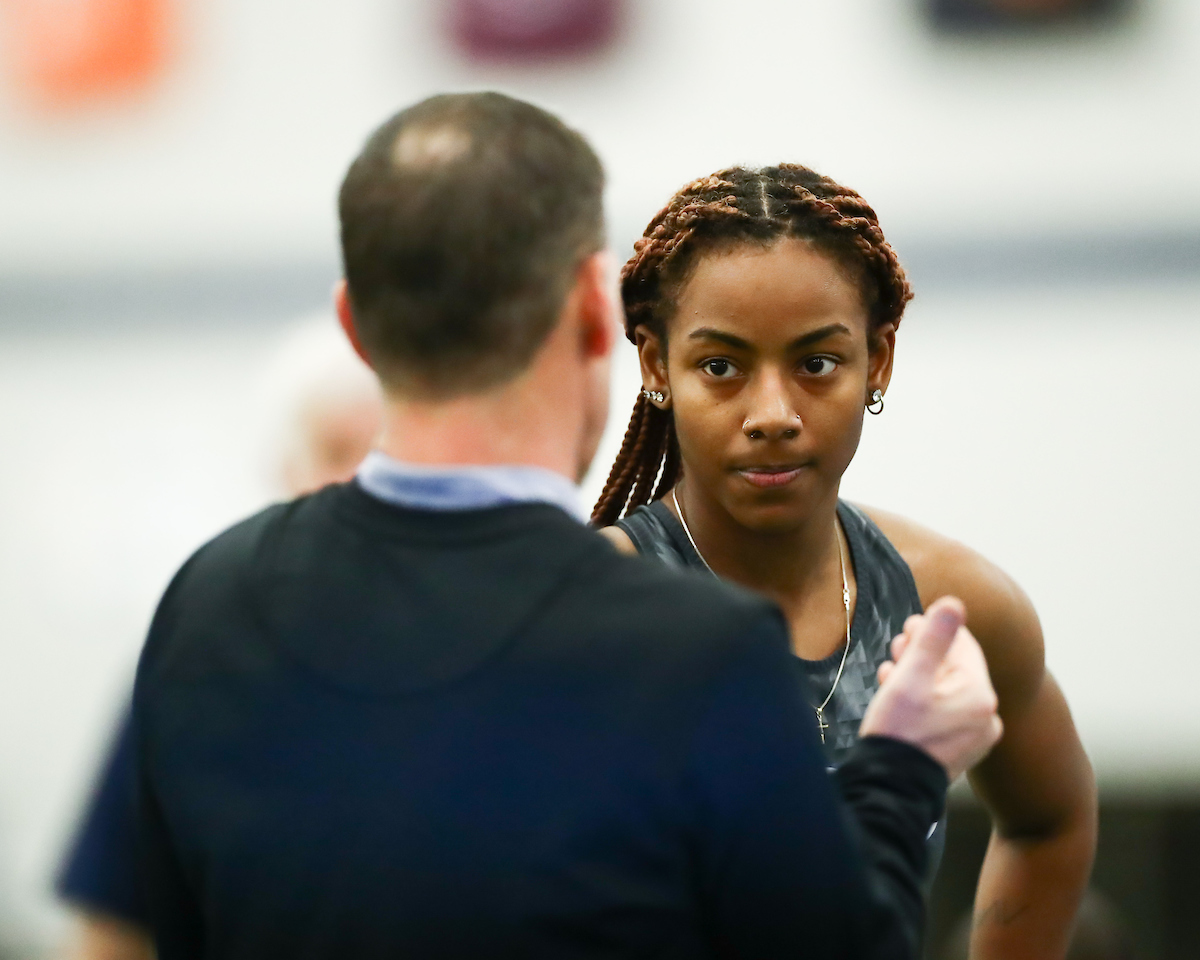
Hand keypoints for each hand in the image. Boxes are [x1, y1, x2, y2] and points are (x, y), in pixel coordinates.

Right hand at [859, 596, 1002, 780]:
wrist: (890, 788)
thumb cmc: (898, 732)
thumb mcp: (910, 678)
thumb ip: (933, 639)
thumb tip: (954, 602)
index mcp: (979, 694)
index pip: (962, 645)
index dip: (933, 631)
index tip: (908, 626)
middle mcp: (987, 715)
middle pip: (955, 668)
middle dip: (923, 655)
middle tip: (896, 648)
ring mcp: (977, 736)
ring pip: (948, 690)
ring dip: (920, 676)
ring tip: (891, 671)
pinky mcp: (962, 749)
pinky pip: (947, 713)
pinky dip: (926, 701)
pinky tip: (899, 695)